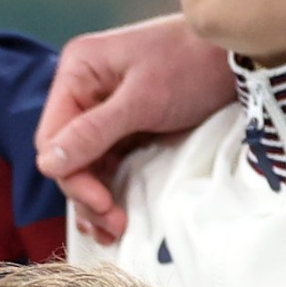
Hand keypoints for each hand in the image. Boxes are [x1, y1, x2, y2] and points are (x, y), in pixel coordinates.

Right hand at [33, 15, 231, 244]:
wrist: (237, 57)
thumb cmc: (191, 64)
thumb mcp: (143, 99)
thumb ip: (94, 131)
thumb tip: (48, 164)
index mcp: (78, 72)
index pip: (52, 136)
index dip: (71, 176)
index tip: (100, 203)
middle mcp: (84, 91)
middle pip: (67, 156)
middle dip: (86, 193)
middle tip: (113, 223)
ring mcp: (104, 111)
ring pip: (86, 166)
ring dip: (96, 200)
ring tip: (114, 229)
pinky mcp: (127, 128)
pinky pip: (107, 165)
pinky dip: (109, 191)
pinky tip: (114, 216)